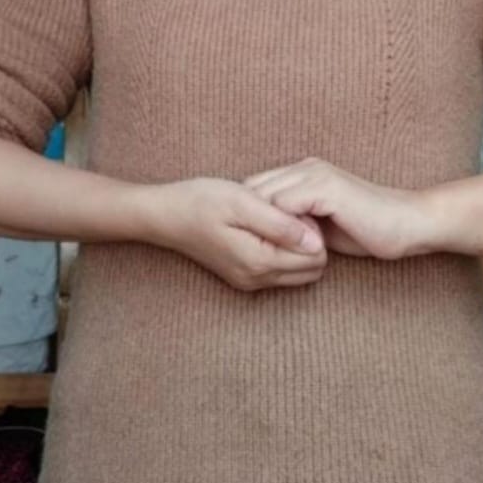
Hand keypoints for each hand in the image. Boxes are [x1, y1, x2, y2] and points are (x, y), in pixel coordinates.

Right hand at [138, 177, 327, 290]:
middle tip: (290, 212)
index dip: (315, 228)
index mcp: (259, 261)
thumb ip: (280, 223)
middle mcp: (257, 279)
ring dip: (299, 247)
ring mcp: (250, 281)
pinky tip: (268, 227)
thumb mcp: (243, 202)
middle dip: (312, 241)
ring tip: (279, 218)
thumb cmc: (202, 201)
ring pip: (299, 272)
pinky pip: (281, 270)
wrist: (166, 214)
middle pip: (312, 269)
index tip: (295, 206)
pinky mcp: (244, 276)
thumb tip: (316, 241)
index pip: (316, 256)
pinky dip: (285, 251)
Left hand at [243, 158, 430, 259]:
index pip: (256, 186)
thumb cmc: (368, 229)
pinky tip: (285, 247)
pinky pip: (283, 207)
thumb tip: (264, 233)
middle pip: (253, 188)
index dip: (249, 213)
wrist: (409, 224)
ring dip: (261, 225)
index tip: (247, 240)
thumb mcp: (322, 224)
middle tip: (251, 247)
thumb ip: (296, 221)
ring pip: (264, 197)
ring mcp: (316, 174)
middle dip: (249, 219)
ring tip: (264, 250)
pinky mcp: (326, 188)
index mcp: (304, 171)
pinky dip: (279, 229)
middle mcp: (307, 166)